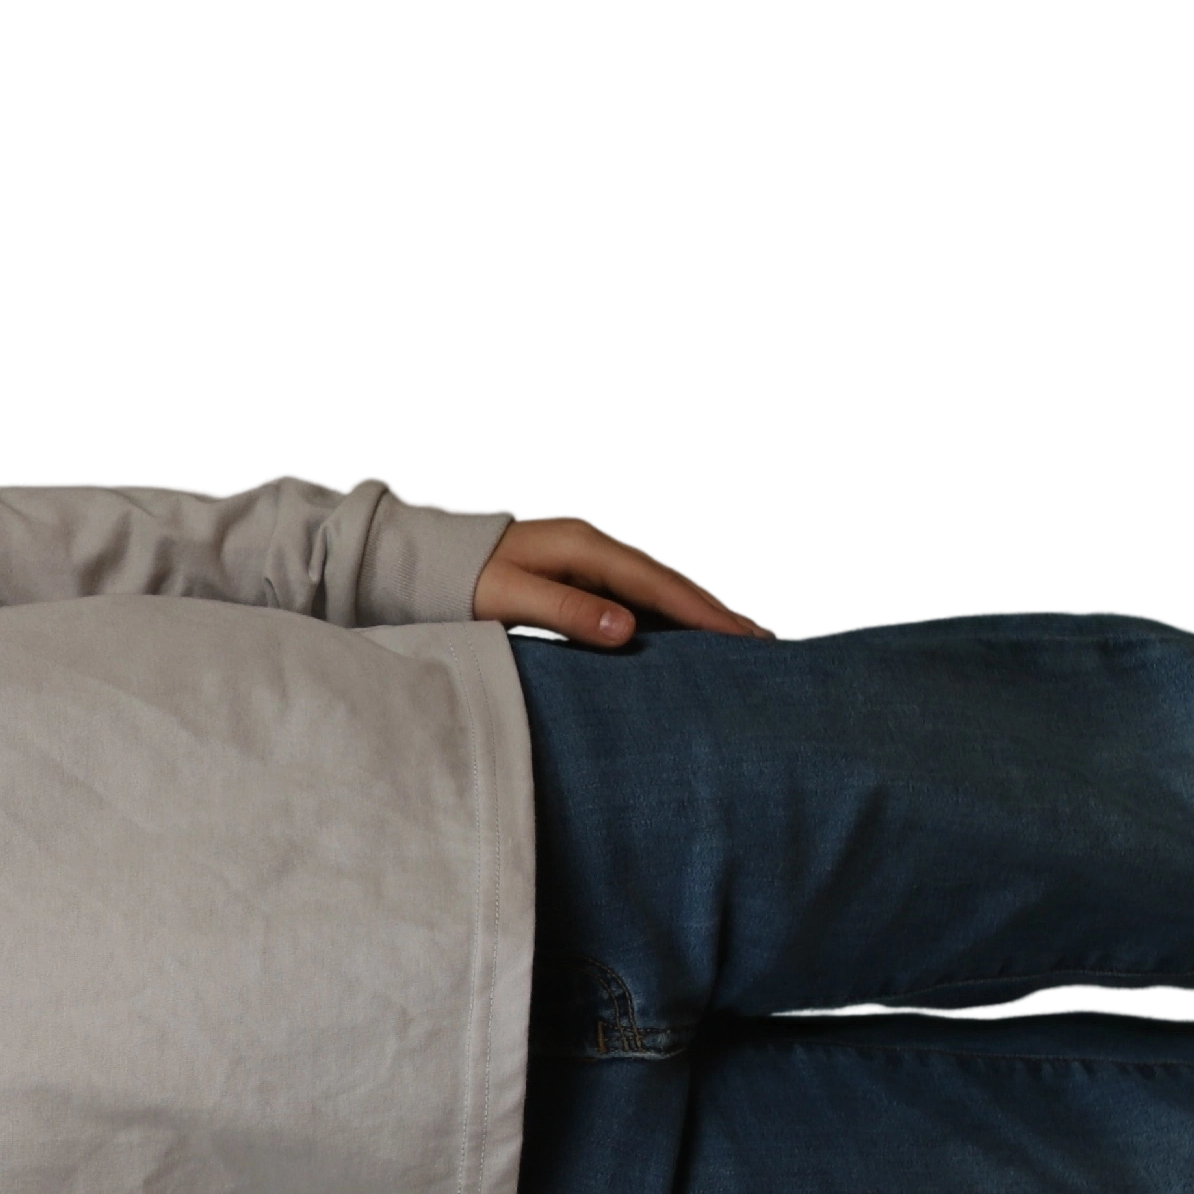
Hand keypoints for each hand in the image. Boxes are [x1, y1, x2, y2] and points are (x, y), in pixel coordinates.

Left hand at [470, 512, 774, 646]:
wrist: (427, 558)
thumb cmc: (462, 579)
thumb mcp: (509, 596)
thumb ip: (566, 611)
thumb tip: (628, 629)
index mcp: (586, 547)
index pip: (660, 584)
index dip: (706, 614)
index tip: (746, 640)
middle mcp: (598, 546)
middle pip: (672, 582)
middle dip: (719, 613)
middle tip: (766, 647)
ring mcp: (592, 558)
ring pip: (660, 588)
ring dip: (700, 614)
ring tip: (741, 644)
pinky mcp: (583, 573)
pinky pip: (640, 594)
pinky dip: (670, 613)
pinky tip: (689, 636)